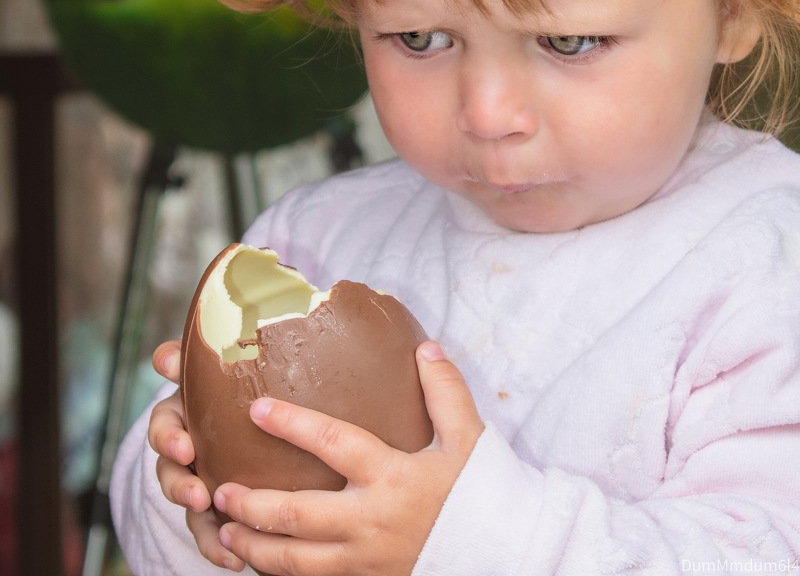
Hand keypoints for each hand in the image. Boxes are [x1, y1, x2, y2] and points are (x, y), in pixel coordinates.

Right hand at [148, 340, 243, 570]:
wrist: (275, 417)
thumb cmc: (250, 382)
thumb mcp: (238, 364)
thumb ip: (214, 354)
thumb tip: (171, 353)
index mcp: (189, 409)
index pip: (166, 419)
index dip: (168, 435)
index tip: (185, 446)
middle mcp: (187, 443)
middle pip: (168, 464)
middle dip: (177, 480)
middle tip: (195, 490)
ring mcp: (198, 476)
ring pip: (185, 499)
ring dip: (195, 516)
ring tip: (216, 527)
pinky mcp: (216, 507)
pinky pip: (209, 532)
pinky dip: (218, 548)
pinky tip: (235, 561)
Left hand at [214, 341, 483, 575]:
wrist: (510, 556)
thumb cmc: (486, 494)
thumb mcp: (470, 438)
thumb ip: (445, 391)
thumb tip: (424, 347)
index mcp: (392, 477)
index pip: (333, 443)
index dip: (293, 425)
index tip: (257, 409)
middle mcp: (371, 522)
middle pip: (297, 516)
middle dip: (252, 504)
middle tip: (219, 489)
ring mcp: (366, 561)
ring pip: (296, 562)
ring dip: (256, 547)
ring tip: (225, 531)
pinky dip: (283, 575)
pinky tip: (263, 563)